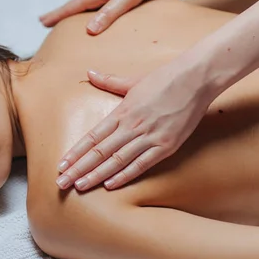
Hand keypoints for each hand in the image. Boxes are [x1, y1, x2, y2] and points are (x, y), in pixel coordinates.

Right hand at [39, 0, 169, 33]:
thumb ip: (108, 14)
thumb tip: (88, 30)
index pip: (71, 7)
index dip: (56, 15)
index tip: (41, 22)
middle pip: (75, 5)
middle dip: (60, 14)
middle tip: (45, 22)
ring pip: (86, 5)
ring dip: (75, 12)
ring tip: (66, 20)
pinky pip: (99, 5)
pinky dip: (91, 12)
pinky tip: (96, 15)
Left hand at [56, 63, 214, 191]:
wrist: (196, 78)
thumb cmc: (165, 78)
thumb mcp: (133, 79)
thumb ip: (109, 81)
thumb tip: (90, 73)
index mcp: (122, 111)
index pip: (93, 136)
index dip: (76, 152)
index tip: (62, 164)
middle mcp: (132, 125)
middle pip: (100, 151)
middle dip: (79, 168)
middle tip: (62, 182)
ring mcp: (149, 136)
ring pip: (117, 160)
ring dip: (97, 175)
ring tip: (80, 186)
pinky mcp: (166, 145)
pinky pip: (142, 164)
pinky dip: (125, 175)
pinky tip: (110, 185)